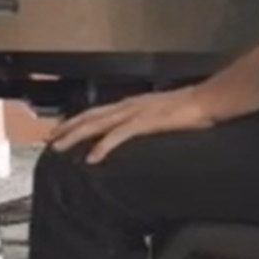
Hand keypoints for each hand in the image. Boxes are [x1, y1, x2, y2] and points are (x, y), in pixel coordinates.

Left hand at [48, 87, 217, 163]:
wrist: (210, 99)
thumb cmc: (191, 108)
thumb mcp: (161, 114)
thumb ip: (145, 122)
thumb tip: (135, 132)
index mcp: (131, 103)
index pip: (96, 111)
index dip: (76, 121)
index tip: (59, 130)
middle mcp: (128, 105)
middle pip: (89, 116)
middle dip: (66, 128)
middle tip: (48, 140)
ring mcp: (136, 112)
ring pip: (97, 124)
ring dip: (75, 136)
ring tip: (59, 148)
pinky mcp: (147, 122)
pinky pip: (119, 135)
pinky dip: (103, 146)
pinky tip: (92, 158)